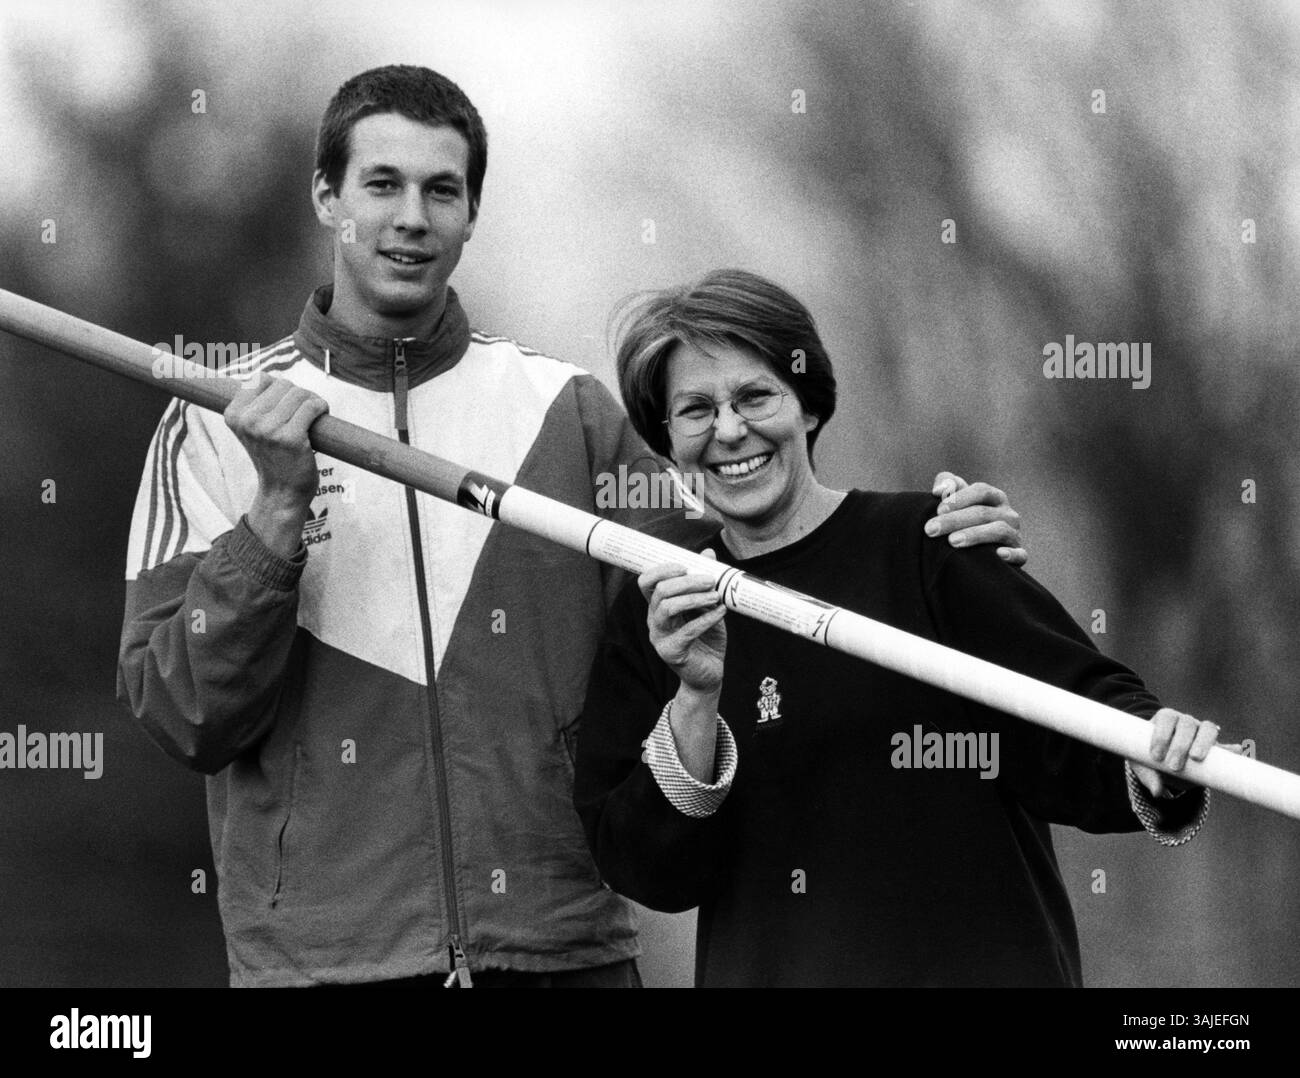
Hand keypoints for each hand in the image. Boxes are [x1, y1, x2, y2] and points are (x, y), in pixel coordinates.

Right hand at [225, 372, 328, 555]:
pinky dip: (321, 407)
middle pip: (283, 384)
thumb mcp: (252, 428)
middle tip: (302, 413)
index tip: (285, 405)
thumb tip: (264, 375)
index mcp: (233, 414)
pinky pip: (312, 406)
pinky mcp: (290, 438)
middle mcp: (247, 421)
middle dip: (297, 395)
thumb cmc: (273, 455)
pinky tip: (322, 416)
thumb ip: (254, 403)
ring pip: (299, 393)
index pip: (261, 379)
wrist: (282, 491)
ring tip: (312, 415)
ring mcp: (268, 430)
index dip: (279, 389)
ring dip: (312, 400)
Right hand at [639, 551, 726, 694]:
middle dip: (687, 582)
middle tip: (711, 580)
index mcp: (657, 606)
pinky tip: (721, 612)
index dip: (662, 570)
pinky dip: (706, 618)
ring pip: (668, 608)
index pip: (647, 582)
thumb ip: (705, 583)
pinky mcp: (671, 652)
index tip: (686, 566)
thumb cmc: (707, 638)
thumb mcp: (707, 607)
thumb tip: (709, 554)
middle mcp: (654, 620)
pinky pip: (687, 631)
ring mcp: (659, 637)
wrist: (709, 674)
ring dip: (694, 598)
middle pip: (660, 592)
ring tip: (716, 596)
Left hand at [927, 472, 1026, 565]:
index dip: (960, 498)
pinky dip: (1012, 554)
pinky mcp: (1019, 555)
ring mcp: (1014, 534)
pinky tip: (998, 555)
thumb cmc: (963, 520)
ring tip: (952, 541)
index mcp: (994, 497)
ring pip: (999, 530)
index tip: (938, 510)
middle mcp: (1007, 513)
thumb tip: (939, 490)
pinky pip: (1021, 554)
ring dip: (975, 534)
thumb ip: (948, 486)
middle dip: (954, 520)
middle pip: (983, 512)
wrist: (977, 553)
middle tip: (931, 529)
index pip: (981, 490)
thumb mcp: (956, 501)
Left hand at [1128, 707, 1244, 797]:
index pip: (1166, 718)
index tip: (1156, 756)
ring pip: (1208, 728)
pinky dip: (1232, 750)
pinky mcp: (1217, 748)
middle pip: (1187, 723)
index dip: (1161, 734)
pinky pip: (1227, 747)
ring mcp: (1203, 732)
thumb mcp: (1145, 766)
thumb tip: (1157, 792)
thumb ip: (1149, 776)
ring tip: (1196, 758)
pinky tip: (1237, 752)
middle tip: (1173, 766)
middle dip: (1180, 744)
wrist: (1168, 764)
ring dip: (1203, 742)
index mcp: (1166, 719)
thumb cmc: (1152, 759)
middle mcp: (1186, 722)